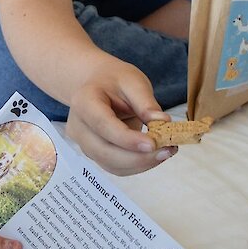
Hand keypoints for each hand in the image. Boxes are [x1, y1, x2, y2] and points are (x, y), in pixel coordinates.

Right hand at [66, 58, 175, 175]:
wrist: (98, 85)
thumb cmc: (114, 81)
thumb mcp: (133, 82)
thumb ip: (146, 102)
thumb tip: (163, 122)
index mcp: (84, 102)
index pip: (103, 125)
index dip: (127, 139)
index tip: (153, 144)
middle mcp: (79, 127)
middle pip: (105, 151)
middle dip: (138, 157)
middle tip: (168, 150)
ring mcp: (84, 144)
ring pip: (111, 164)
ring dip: (141, 164)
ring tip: (166, 151)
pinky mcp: (94, 154)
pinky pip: (116, 167)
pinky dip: (137, 165)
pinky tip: (154, 155)